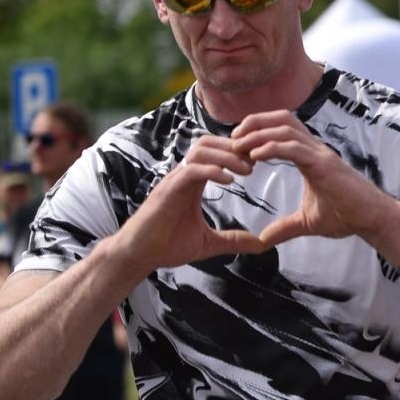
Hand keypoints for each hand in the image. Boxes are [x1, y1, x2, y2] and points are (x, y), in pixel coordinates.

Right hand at [112, 135, 267, 272]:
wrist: (138, 255)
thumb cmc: (167, 245)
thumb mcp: (209, 242)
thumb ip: (234, 240)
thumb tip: (261, 244)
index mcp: (192, 183)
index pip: (214, 153)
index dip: (236, 153)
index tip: (258, 162)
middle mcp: (183, 177)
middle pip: (208, 143)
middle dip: (234, 148)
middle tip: (257, 162)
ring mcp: (174, 182)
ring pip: (200, 151)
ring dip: (227, 156)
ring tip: (247, 170)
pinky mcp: (167, 192)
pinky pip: (191, 171)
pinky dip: (212, 171)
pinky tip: (230, 181)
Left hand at [229, 111, 398, 246]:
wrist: (374, 220)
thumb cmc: (348, 217)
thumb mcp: (308, 222)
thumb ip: (285, 228)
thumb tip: (263, 240)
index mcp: (311, 156)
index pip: (281, 129)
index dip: (257, 131)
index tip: (237, 146)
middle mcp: (315, 149)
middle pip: (281, 118)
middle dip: (253, 123)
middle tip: (232, 139)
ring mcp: (321, 154)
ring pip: (285, 127)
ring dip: (258, 134)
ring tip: (238, 146)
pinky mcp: (325, 165)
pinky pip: (294, 148)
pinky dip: (272, 148)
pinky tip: (255, 156)